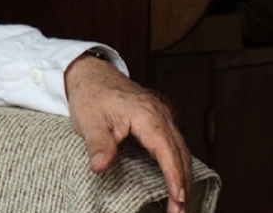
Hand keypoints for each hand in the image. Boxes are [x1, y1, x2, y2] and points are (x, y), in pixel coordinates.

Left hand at [64, 53, 191, 212]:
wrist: (89, 73)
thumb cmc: (89, 95)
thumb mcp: (89, 121)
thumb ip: (98, 145)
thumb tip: (100, 168)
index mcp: (146, 115)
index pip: (166, 150)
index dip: (174, 176)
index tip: (179, 198)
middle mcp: (160, 115)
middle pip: (180, 153)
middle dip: (183, 184)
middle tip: (179, 212)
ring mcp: (161, 116)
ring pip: (181, 150)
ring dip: (183, 176)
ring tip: (181, 202)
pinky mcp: (158, 119)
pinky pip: (174, 144)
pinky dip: (178, 164)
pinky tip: (176, 179)